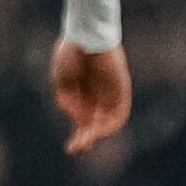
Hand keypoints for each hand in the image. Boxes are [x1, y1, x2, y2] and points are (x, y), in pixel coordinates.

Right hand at [51, 39, 131, 153]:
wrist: (85, 34)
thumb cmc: (71, 54)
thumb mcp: (63, 82)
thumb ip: (69, 101)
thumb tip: (77, 118)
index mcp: (83, 96)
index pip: (84, 122)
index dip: (79, 136)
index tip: (71, 149)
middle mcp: (98, 98)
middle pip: (95, 125)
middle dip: (85, 139)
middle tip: (74, 150)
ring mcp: (110, 94)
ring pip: (108, 122)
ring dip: (97, 134)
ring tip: (85, 141)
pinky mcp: (121, 89)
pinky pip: (119, 112)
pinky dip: (110, 123)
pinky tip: (98, 130)